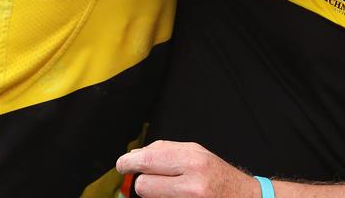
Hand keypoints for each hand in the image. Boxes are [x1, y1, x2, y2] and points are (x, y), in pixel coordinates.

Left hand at [117, 141, 259, 197]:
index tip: (123, 165)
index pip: (147, 160)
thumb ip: (167, 151)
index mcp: (193, 160)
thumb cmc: (220, 177)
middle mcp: (192, 183)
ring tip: (171, 191)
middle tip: (149, 180)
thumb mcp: (198, 154)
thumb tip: (136, 155)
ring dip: (154, 195)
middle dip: (143, 183)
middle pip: (144, 185)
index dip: (128, 163)